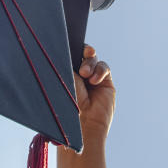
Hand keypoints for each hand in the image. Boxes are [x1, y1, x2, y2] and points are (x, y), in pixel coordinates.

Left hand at [55, 45, 114, 167]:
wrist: (81, 126)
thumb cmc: (65, 108)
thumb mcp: (61, 82)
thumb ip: (63, 65)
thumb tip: (61, 47)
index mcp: (62, 74)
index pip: (66, 53)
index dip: (69, 45)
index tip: (67, 41)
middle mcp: (77, 75)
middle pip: (81, 52)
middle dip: (82, 50)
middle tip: (82, 53)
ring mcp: (92, 78)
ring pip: (93, 58)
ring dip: (90, 62)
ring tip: (85, 75)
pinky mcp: (105, 83)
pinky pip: (104, 67)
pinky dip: (100, 70)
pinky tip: (95, 80)